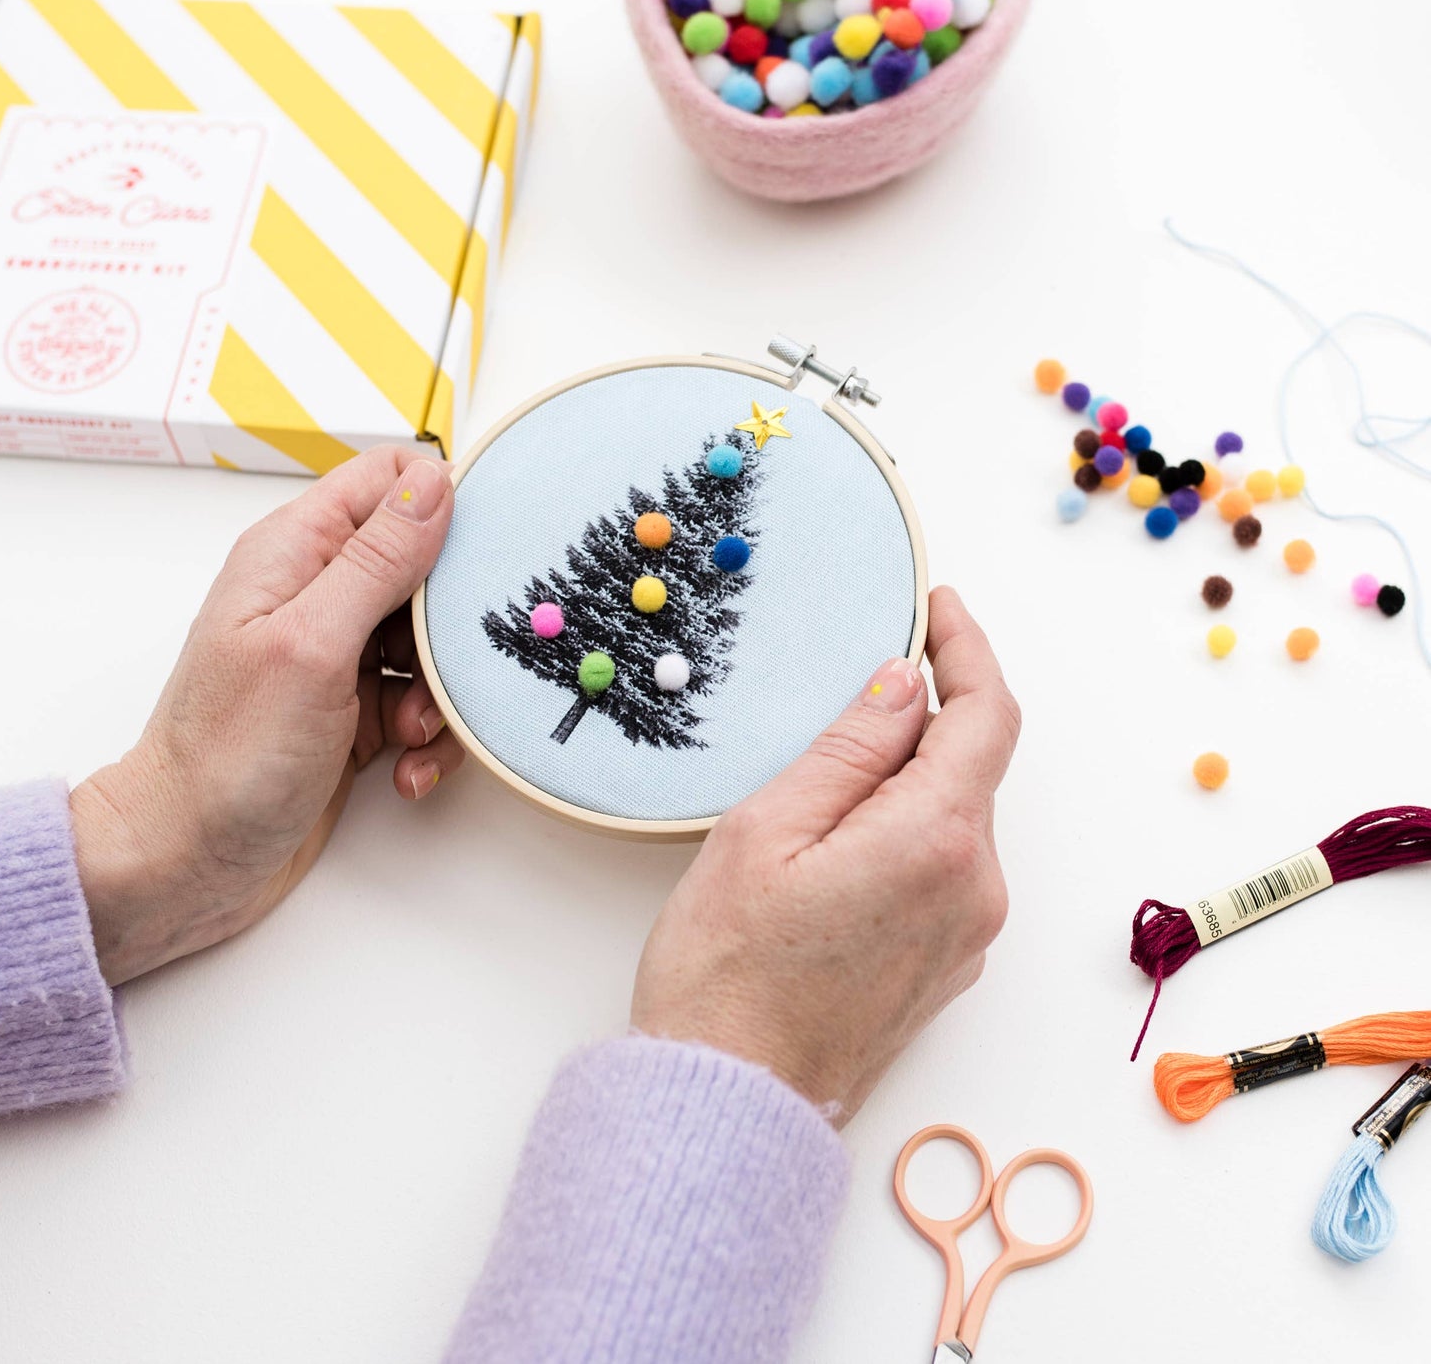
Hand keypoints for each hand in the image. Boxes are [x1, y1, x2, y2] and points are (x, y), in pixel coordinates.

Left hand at [70, 447, 463, 984]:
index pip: (388, 480)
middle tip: (443, 666)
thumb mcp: (312, 645)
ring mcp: (341, 654)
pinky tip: (407, 769)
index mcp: (296, 553)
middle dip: (451, 622)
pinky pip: (426, 701)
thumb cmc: (228, 756)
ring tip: (411, 733)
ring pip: (436, 640)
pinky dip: (430, 736)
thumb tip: (435, 482)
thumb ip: (378, 561)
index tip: (479, 556)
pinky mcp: (359, 710)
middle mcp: (320, 593)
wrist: (190, 862)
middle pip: (427, 565)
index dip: (443, 503)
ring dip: (442, 692)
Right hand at [631, 587, 1018, 1122]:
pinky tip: (837, 849)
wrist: (733, 1104)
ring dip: (904, 781)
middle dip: (919, 719)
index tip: (939, 608)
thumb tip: (905, 683)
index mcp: (935, 840)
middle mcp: (974, 888)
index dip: (966, 649)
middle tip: (844, 696)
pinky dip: (906, 831)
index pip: (985, 714)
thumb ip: (850, 748)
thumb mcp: (769, 829)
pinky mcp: (948, 966)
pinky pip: (943, 868)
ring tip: (816, 796)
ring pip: (952, 817)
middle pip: (969, 766)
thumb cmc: (728, 973)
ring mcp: (967, 934)